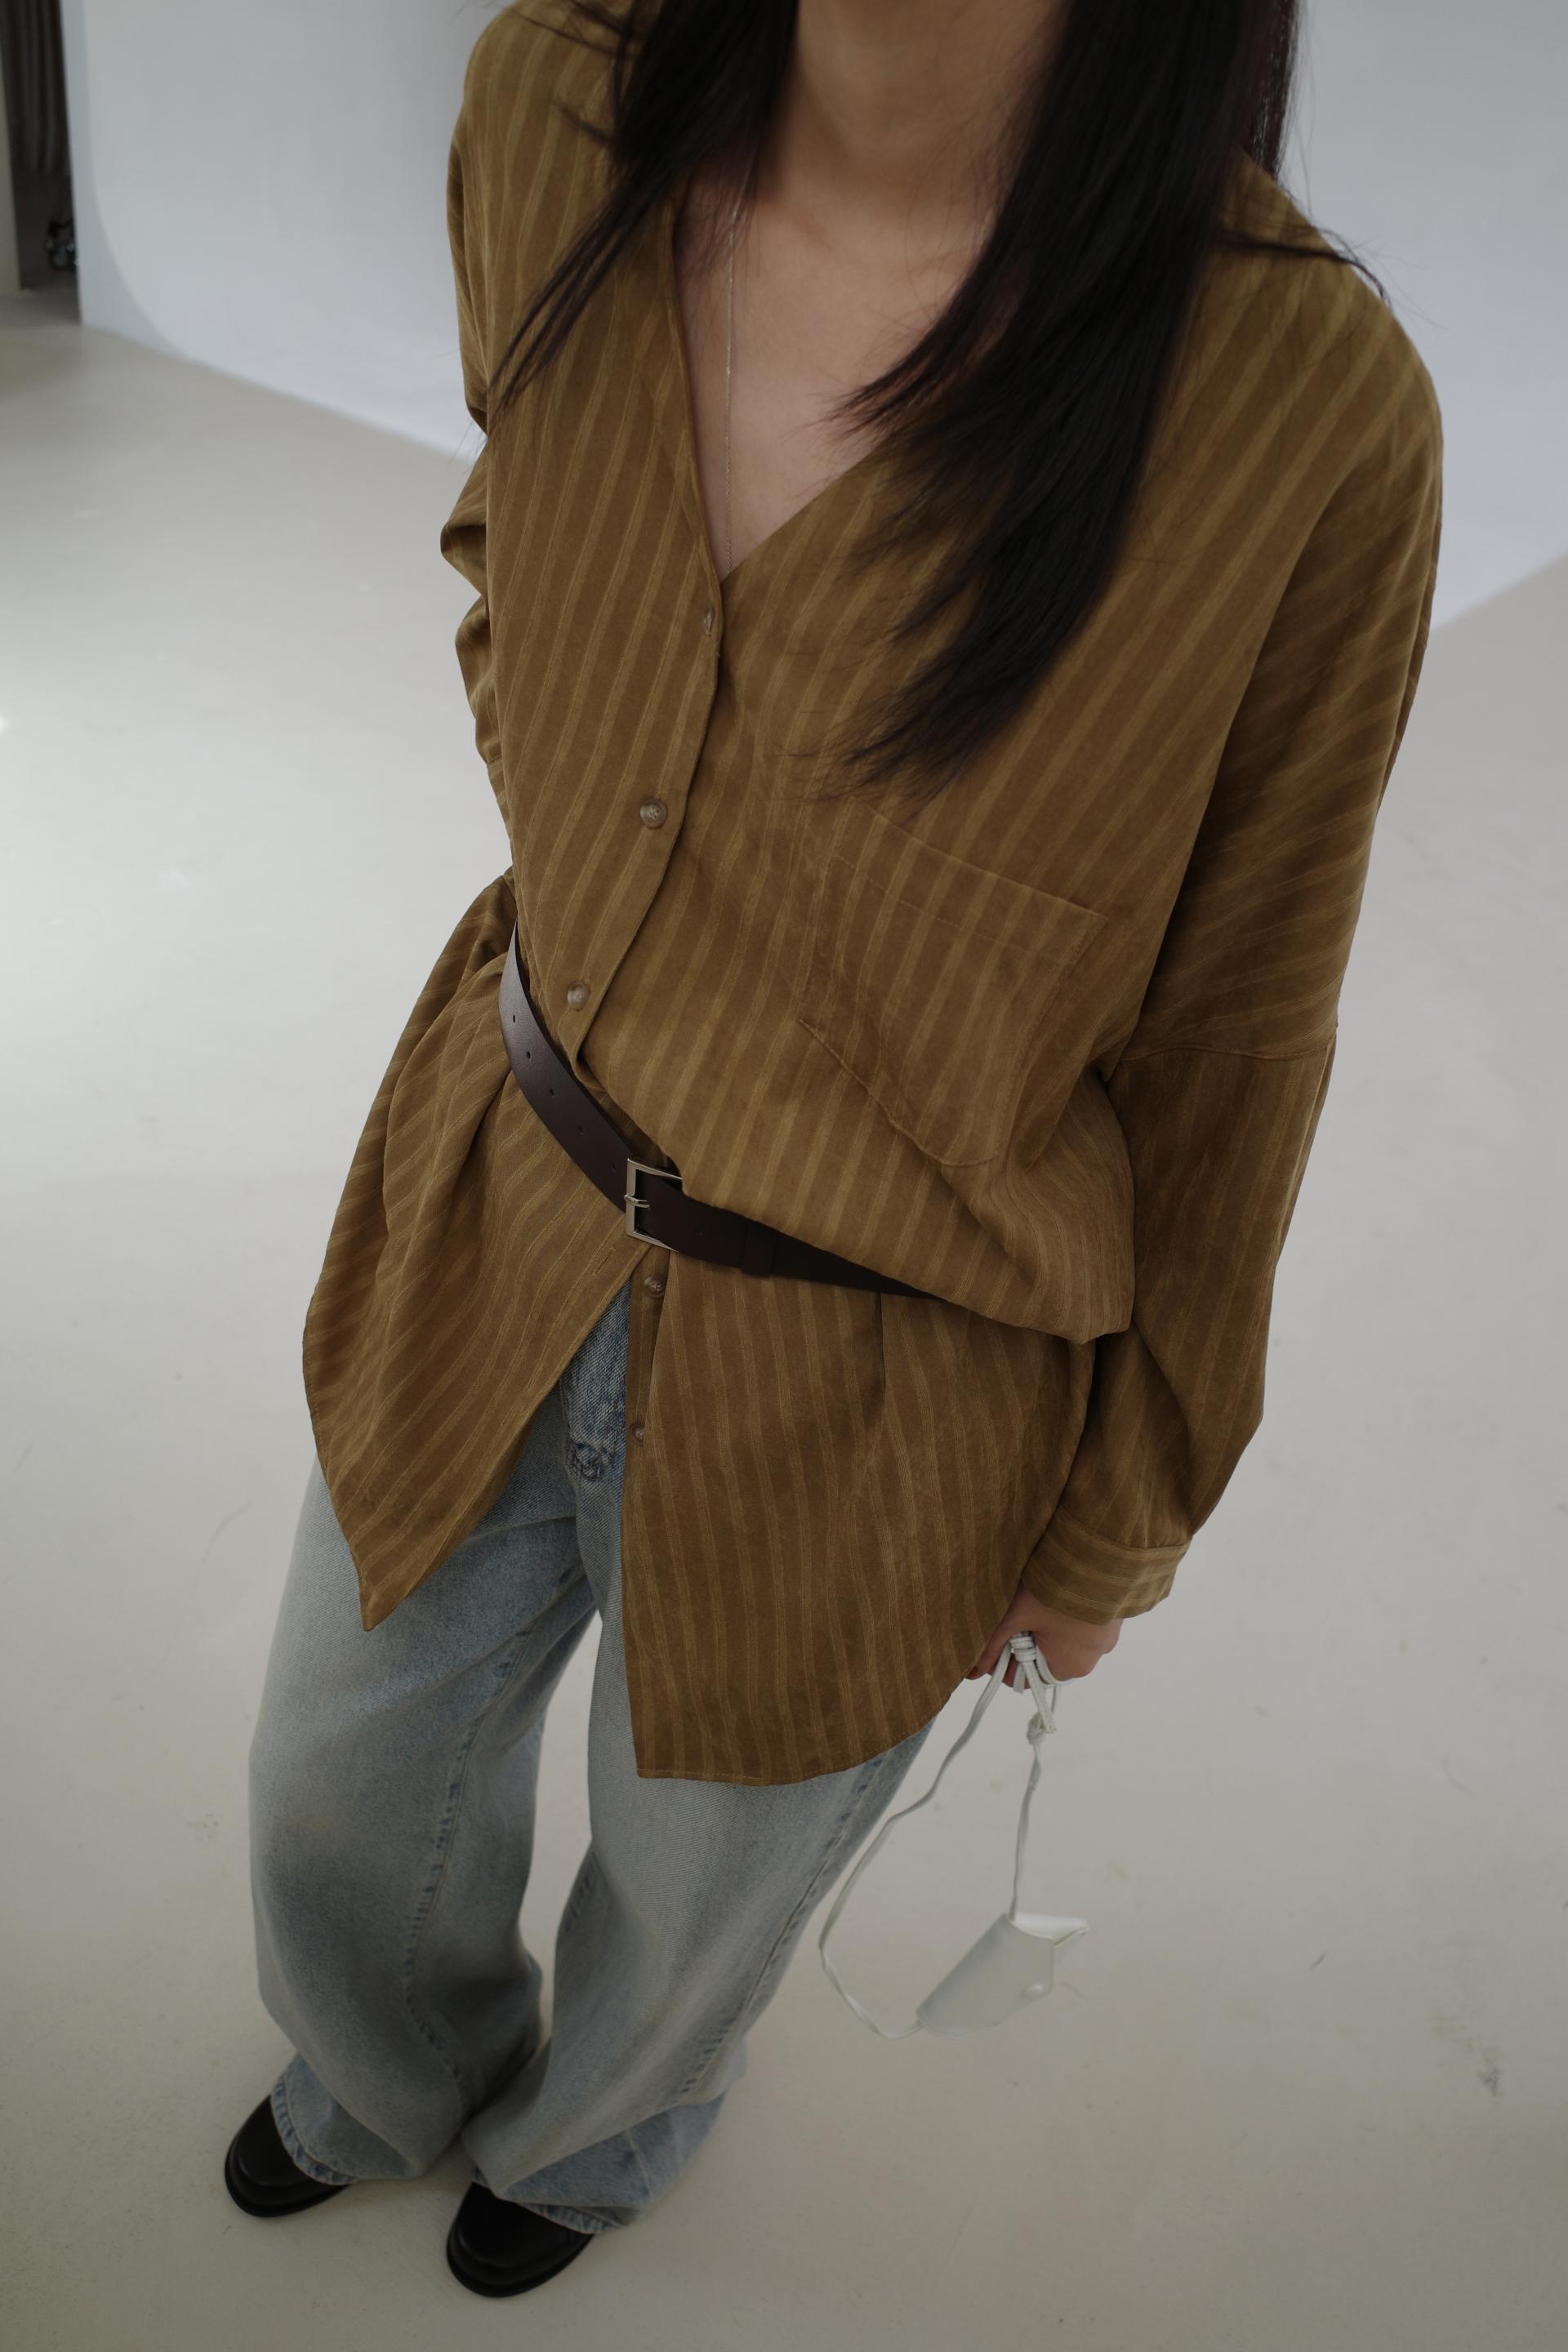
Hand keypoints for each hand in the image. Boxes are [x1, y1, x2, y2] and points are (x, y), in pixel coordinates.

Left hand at [965, 1582, 1121, 1686]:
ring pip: (1064, 1640)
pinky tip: (1060, 1592)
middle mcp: (1093, 1659)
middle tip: (1018, 1612)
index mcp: (1069, 1667)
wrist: (1100, 1553)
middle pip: (1045, 1659)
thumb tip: (969, 1674)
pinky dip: (1067, 1615)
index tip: (999, 1634)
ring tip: (1039, 1598)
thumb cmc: (1056, 1588)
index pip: (1025, 1678)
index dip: (1005, 1658)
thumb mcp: (1015, 1616)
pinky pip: (1083, 1625)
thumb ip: (990, 1646)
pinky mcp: (1113, 1617)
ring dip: (1047, 1625)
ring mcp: (1106, 1637)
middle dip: (1027, 1639)